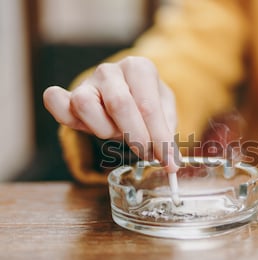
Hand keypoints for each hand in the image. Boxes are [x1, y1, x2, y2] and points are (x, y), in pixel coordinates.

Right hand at [43, 56, 178, 172]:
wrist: (127, 92)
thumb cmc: (147, 103)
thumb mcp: (165, 112)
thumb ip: (166, 134)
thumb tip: (172, 162)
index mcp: (139, 68)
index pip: (149, 107)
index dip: (159, 139)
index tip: (169, 163)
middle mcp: (111, 70)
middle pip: (119, 104)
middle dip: (136, 137)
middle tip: (146, 154)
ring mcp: (87, 81)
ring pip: (85, 105)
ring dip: (104, 129)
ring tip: (118, 133)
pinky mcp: (69, 95)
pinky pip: (55, 101)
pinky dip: (65, 116)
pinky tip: (86, 126)